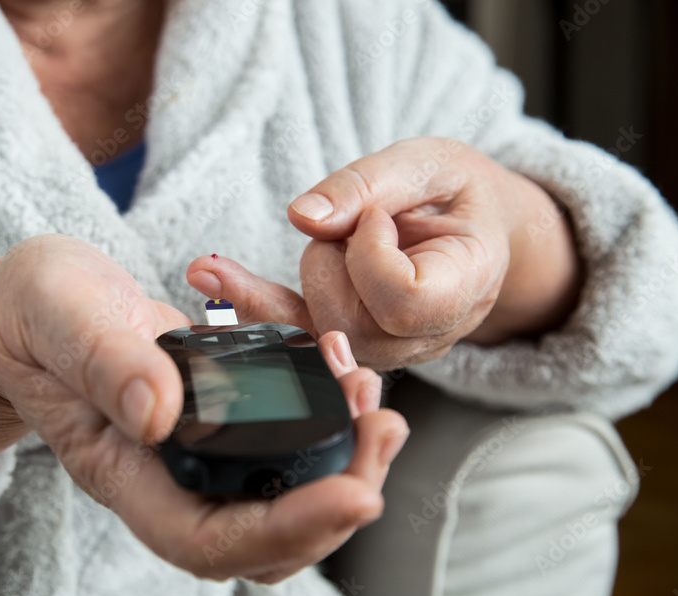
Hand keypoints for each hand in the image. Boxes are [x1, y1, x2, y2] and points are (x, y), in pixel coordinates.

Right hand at [0, 235, 407, 582]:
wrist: (30, 310)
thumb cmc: (33, 315)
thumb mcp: (58, 315)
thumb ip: (103, 360)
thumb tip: (161, 416)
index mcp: (122, 470)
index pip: (207, 538)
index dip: (286, 530)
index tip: (355, 493)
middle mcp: (167, 477)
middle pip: (263, 538)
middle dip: (337, 502)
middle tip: (383, 433)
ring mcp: (196, 454)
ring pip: (283, 500)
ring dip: (344, 466)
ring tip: (379, 410)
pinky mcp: (219, 422)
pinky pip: (283, 447)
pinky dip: (328, 421)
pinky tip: (347, 375)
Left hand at [197, 138, 579, 369]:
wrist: (470, 226)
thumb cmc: (454, 191)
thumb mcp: (424, 163)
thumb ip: (367, 185)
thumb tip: (303, 217)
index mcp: (467, 286)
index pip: (404, 301)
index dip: (373, 256)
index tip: (377, 217)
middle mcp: (430, 335)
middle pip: (349, 324)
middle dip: (330, 262)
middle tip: (358, 221)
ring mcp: (390, 350)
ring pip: (316, 334)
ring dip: (307, 275)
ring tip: (336, 234)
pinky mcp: (349, 343)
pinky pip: (292, 336)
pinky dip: (249, 302)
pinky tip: (207, 273)